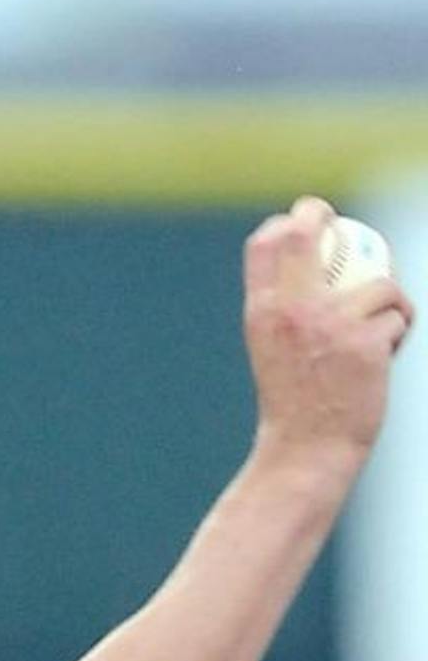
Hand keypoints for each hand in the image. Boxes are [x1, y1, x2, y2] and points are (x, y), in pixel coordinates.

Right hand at [242, 195, 414, 467]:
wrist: (307, 446)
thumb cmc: (294, 399)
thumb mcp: (272, 347)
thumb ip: (287, 310)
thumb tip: (312, 268)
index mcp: (262, 312)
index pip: (266, 246)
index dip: (286, 222)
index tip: (304, 218)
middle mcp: (291, 311)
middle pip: (304, 236)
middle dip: (319, 214)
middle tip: (339, 221)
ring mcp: (329, 323)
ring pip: (378, 285)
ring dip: (389, 303)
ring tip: (380, 330)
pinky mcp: (365, 341)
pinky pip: (397, 316)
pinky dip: (399, 333)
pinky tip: (386, 356)